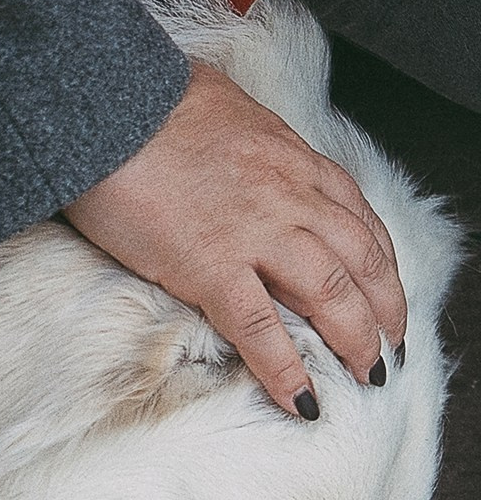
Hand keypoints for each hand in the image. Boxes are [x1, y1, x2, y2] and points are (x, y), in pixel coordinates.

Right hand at [62, 61, 405, 419]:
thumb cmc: (151, 100)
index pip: (359, 219)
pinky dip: (286, 369)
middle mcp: (291, 196)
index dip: (380, 263)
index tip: (384, 291)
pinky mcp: (210, 266)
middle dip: (385, 311)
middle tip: (390, 347)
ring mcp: (256, 233)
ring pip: (331, 295)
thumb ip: (243, 134)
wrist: (108, 105)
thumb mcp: (222, 104)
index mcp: (294, 160)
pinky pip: (261, 328)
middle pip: (361, 262)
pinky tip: (302, 399)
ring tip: (367, 375)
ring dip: (357, 341)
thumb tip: (232, 135)